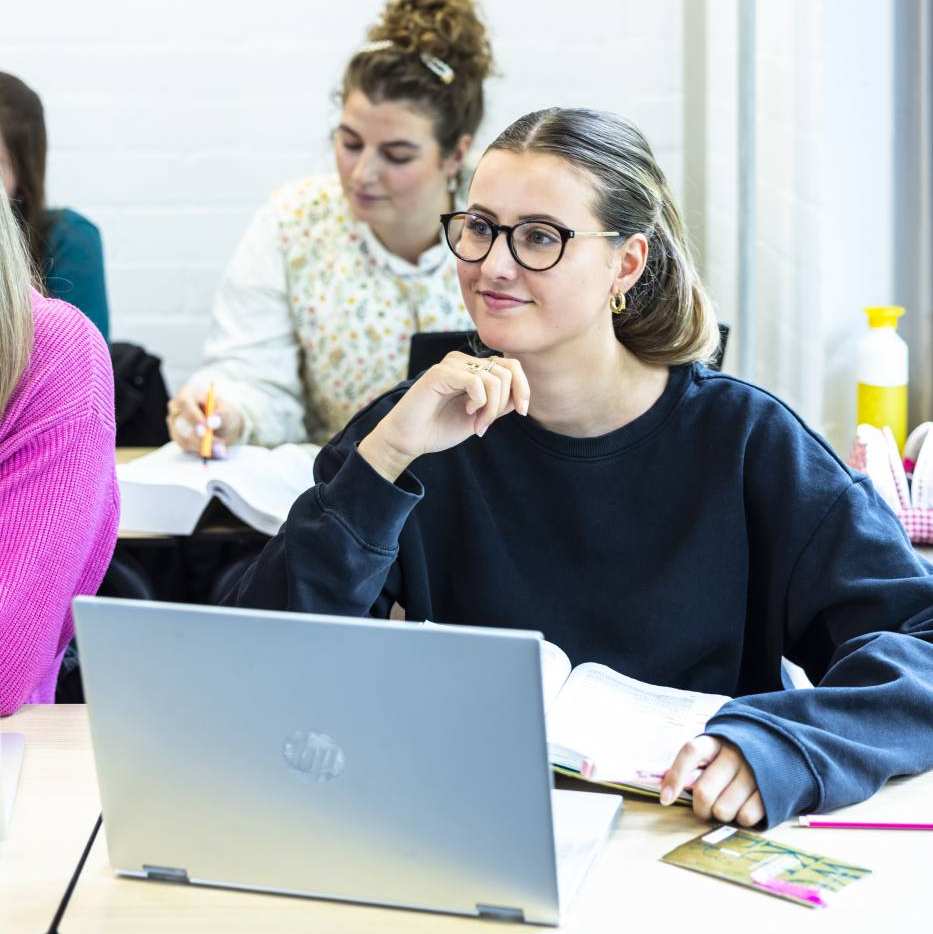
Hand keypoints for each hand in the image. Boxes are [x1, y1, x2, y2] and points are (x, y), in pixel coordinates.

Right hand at [166, 384, 244, 454]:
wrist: (221, 422)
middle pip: (180, 424)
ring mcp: (174, 424)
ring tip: (221, 448)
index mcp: (187, 394)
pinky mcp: (177, 437)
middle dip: (199, 437)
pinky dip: (201, 450)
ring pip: (182, 438)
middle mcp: (175, 408)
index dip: (194, 417)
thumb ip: (222, 415)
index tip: (206, 428)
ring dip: (202, 446)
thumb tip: (212, 422)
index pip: (184, 403)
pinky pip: (185, 447)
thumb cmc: (222, 411)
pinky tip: (215, 450)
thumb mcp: (227, 410)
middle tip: (217, 444)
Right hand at [358, 352, 530, 481]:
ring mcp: (452, 365)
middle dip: (505, 403)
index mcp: (474, 369)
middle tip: (486, 424)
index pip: (512, 366)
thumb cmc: (440, 428)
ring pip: (494, 378)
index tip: (522, 411)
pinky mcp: (440, 372)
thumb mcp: (480, 417)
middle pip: (508, 371)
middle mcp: (464, 362)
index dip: (523, 387)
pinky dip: (479, 402)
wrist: (410, 439)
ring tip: (477, 424)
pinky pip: (476, 381)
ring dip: (491, 408)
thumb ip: (499, 405)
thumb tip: (521, 396)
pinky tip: (467, 412)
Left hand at [660, 735, 764, 826]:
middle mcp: (733, 754)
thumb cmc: (728, 759)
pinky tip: (743, 806)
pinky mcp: (770, 790)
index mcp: (713, 742)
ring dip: (720, 815)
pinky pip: (746, 817)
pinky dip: (741, 819)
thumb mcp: (710, 753)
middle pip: (703, 792)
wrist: (772, 750)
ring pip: (723, 810)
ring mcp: (753, 772)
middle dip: (700, 808)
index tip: (665, 800)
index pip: (689, 753)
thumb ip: (689, 768)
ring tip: (727, 804)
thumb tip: (665, 794)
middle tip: (704, 808)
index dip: (675, 777)